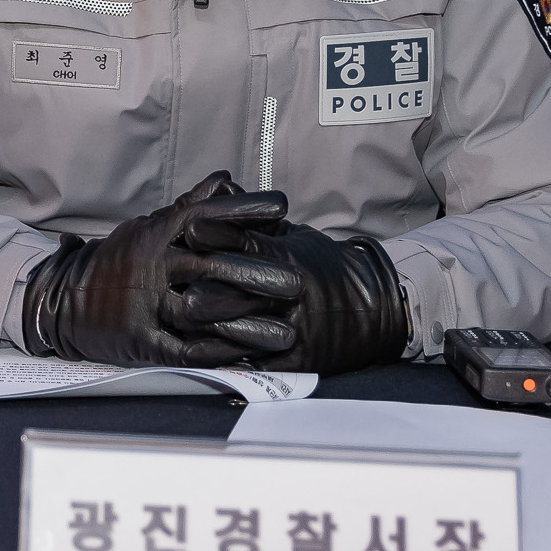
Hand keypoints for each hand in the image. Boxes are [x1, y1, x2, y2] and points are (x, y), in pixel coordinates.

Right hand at [20, 171, 302, 367]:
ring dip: (247, 323)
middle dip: (256, 273)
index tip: (283, 207)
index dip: (244, 210)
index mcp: (155, 233)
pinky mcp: (140, 339)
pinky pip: (185, 348)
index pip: (205, 215)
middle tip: (297, 281)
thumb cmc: (113, 263)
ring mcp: (145, 303)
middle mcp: (151, 265)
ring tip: (287, 332)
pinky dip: (218, 354)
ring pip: (202, 311)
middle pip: (210, 265)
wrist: (60, 301)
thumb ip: (188, 206)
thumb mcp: (147, 227)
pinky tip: (250, 358)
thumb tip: (224, 180)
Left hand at [190, 195, 409, 375]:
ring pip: (240, 328)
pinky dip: (223, 357)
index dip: (217, 235)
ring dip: (206, 323)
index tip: (189, 227)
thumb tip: (219, 187)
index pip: (247, 245)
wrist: (377, 309)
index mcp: (289, 258)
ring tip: (177, 316)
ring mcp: (294, 329)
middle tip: (173, 278)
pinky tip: (194, 351)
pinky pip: (253, 363)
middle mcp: (290, 294)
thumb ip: (256, 221)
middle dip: (202, 283)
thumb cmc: (325, 268)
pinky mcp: (297, 361)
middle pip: (236, 289)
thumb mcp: (295, 237)